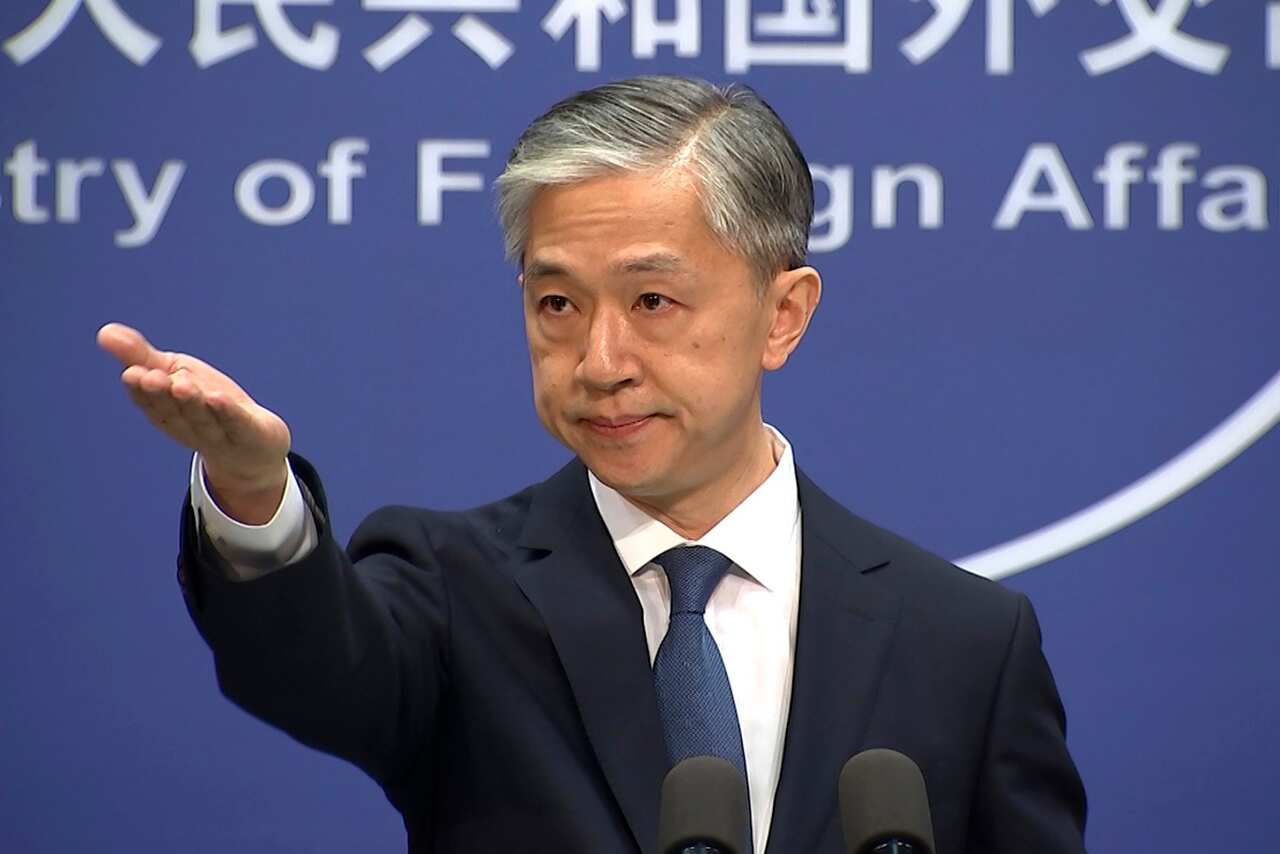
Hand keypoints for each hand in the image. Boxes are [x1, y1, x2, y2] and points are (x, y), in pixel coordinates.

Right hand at [97, 322, 291, 523]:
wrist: (254, 449)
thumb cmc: (207, 406)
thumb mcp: (175, 374)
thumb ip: (142, 356)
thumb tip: (104, 332)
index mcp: (167, 413)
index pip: (150, 402)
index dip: (141, 390)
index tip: (131, 373)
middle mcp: (190, 427)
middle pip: (174, 411)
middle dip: (161, 395)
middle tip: (150, 377)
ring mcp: (220, 435)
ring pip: (204, 419)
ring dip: (191, 403)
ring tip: (181, 384)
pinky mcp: (251, 435)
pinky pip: (238, 424)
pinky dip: (227, 413)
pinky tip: (217, 397)